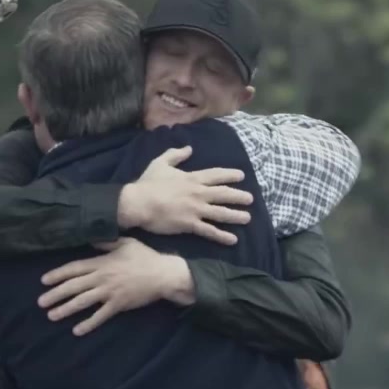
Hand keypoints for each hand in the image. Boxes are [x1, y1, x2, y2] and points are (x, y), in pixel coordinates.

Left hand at [38, 237, 194, 335]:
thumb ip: (106, 242)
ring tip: (52, 315)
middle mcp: (102, 278)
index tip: (44, 281)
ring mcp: (110, 292)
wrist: (163, 274)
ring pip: (83, 302)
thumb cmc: (145, 257)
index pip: (74, 268)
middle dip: (56, 294)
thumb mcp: (125, 243)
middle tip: (41, 302)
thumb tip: (90, 239)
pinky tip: (77, 330)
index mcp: (102, 262)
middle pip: (74, 286)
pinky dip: (88, 324)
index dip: (58, 274)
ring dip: (66, 309)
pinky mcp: (119, 305)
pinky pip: (101, 316)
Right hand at [116, 146, 252, 245]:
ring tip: (247, 218)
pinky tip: (233, 239)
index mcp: (192, 178)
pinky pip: (209, 231)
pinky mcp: (190, 224)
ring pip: (221, 213)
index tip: (241, 176)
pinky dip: (222, 236)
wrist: (138, 203)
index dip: (229, 175)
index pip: (216, 175)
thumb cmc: (148, 183)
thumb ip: (175, 154)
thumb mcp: (160, 163)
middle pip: (224, 194)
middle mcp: (198, 193)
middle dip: (238, 196)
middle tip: (250, 199)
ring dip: (236, 216)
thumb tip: (189, 148)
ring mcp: (196, 210)